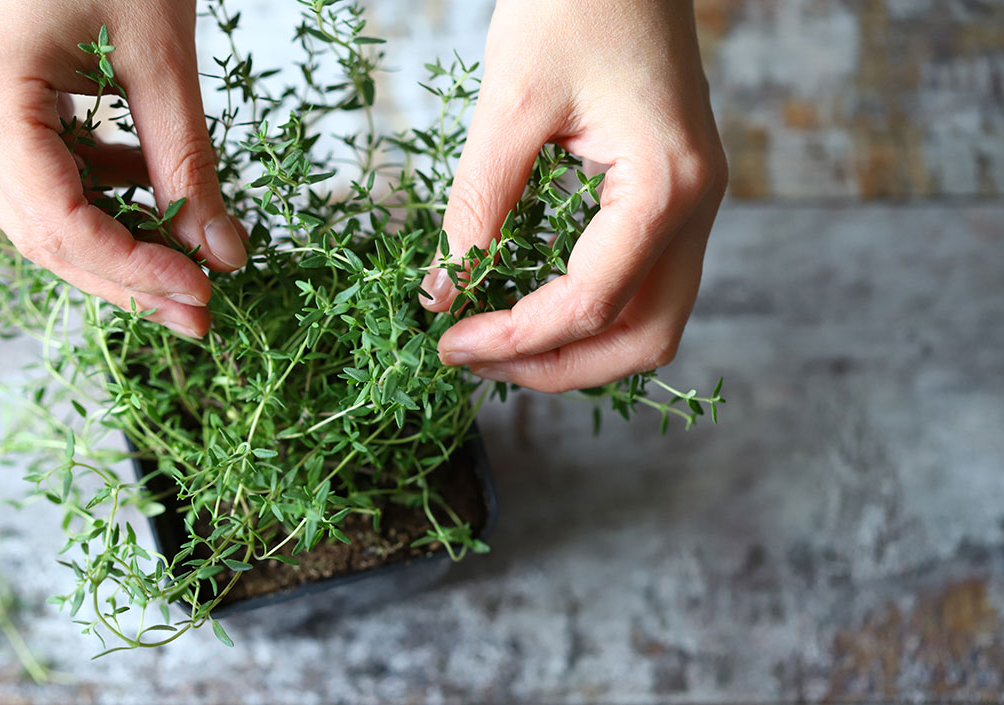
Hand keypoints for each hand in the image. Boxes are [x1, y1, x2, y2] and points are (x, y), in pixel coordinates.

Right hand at [0, 0, 246, 337]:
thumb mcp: (164, 62)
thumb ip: (191, 165)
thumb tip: (225, 257)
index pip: (57, 222)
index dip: (134, 271)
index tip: (202, 295)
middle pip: (42, 234)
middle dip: (128, 278)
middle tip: (200, 312)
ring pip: (41, 217)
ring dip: (119, 248)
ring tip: (190, 270)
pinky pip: (44, 179)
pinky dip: (103, 200)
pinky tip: (154, 202)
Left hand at [420, 0, 725, 392]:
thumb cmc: (575, 4)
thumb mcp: (509, 106)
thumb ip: (476, 207)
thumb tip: (443, 293)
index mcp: (666, 186)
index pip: (590, 303)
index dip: (513, 338)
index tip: (447, 342)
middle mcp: (697, 207)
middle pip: (643, 339)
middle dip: (554, 365)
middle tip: (475, 359)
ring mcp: (695, 204)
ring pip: (651, 321)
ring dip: (576, 348)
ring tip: (498, 340)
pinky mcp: (674, 195)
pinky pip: (644, 283)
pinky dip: (589, 311)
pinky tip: (530, 300)